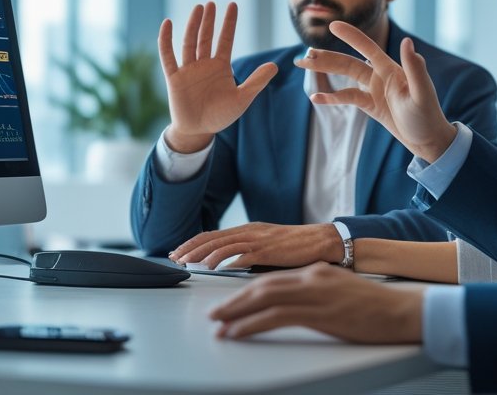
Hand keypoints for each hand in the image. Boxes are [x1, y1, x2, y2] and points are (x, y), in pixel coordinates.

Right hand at [159, 1, 276, 152]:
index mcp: (220, 66)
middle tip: (211, 3)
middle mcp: (204, 64)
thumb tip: (275, 65)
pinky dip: (166, 40)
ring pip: (189, 42)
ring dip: (193, 25)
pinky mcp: (175, 78)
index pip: (225, 39)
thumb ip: (257, 81)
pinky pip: (168, 56)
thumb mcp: (242, 98)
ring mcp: (188, 69)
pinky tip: (167, 24)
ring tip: (198, 8)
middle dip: (209, 20)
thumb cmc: (221, 115)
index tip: (232, 5)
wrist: (199, 131)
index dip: (229, 23)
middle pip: (206, 37)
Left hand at [169, 222, 342, 268]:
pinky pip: (243, 254)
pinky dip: (227, 260)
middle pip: (214, 238)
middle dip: (192, 248)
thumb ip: (250, 251)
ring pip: (224, 245)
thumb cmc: (297, 246)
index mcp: (249, 230)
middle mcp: (250, 231)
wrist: (321, 241)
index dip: (194, 243)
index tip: (179, 251)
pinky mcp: (268, 250)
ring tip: (189, 263)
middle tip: (176, 258)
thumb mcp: (268, 245)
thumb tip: (230, 263)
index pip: (215, 235)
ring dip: (203, 255)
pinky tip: (215, 267)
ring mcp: (259, 239)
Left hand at [209, 263, 424, 342]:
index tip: (229, 304)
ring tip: (219, 325)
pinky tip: (238, 332)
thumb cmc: (374, 307)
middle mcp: (311, 277)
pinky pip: (275, 317)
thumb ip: (314, 293)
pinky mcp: (319, 312)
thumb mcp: (338, 292)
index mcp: (315, 271)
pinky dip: (251, 324)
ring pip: (264, 299)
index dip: (246, 292)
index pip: (272, 279)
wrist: (400, 311)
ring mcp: (315, 293)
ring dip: (236, 313)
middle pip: (262, 286)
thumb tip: (290, 304)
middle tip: (214, 314)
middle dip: (234, 301)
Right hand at [294, 20, 456, 162]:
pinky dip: (332, 97)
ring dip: (325, 70)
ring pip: (344, 75)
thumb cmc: (428, 116)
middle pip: (348, 62)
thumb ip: (414, 68)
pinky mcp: (370, 104)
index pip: (367, 48)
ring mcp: (373, 89)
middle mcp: (380, 75)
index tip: (332, 25)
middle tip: (304, 56)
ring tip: (303, 66)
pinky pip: (347, 97)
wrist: (428, 139)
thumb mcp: (422, 93)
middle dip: (327, 57)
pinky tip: (316, 98)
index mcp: (391, 69)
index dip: (351, 37)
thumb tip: (407, 42)